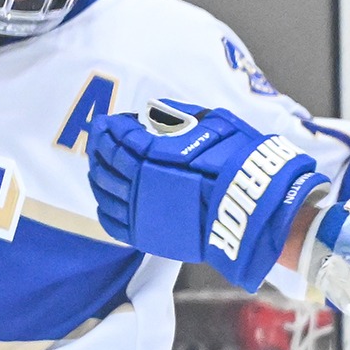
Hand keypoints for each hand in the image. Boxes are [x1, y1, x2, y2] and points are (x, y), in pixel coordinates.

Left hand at [87, 99, 328, 291]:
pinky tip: (104, 199)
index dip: (110, 129)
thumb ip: (177, 117)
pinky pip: (112, 223)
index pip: (119, 139)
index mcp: (152, 156)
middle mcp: (140, 184)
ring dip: (98, 175)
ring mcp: (141, 212)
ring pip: (105, 192)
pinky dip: (103, 208)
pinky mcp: (146, 236)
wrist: (251, 207)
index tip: (106, 122)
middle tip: (98, 138)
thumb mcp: (212, 123)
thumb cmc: (237, 162)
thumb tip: (153, 113)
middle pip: (107, 164)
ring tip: (98, 166)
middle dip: (99, 148)